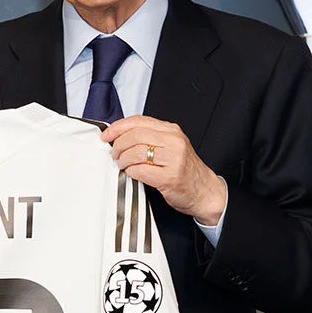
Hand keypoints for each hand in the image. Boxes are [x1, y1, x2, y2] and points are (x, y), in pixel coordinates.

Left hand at [100, 115, 227, 225]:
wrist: (205, 192)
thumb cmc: (185, 171)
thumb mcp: (170, 146)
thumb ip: (150, 138)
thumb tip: (119, 135)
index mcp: (171, 131)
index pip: (138, 121)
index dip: (118, 127)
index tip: (107, 135)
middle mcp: (174, 141)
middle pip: (135, 135)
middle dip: (118, 144)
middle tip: (114, 153)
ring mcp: (173, 159)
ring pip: (136, 151)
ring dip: (123, 159)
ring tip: (123, 164)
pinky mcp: (170, 177)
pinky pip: (140, 170)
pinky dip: (131, 171)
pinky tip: (132, 173)